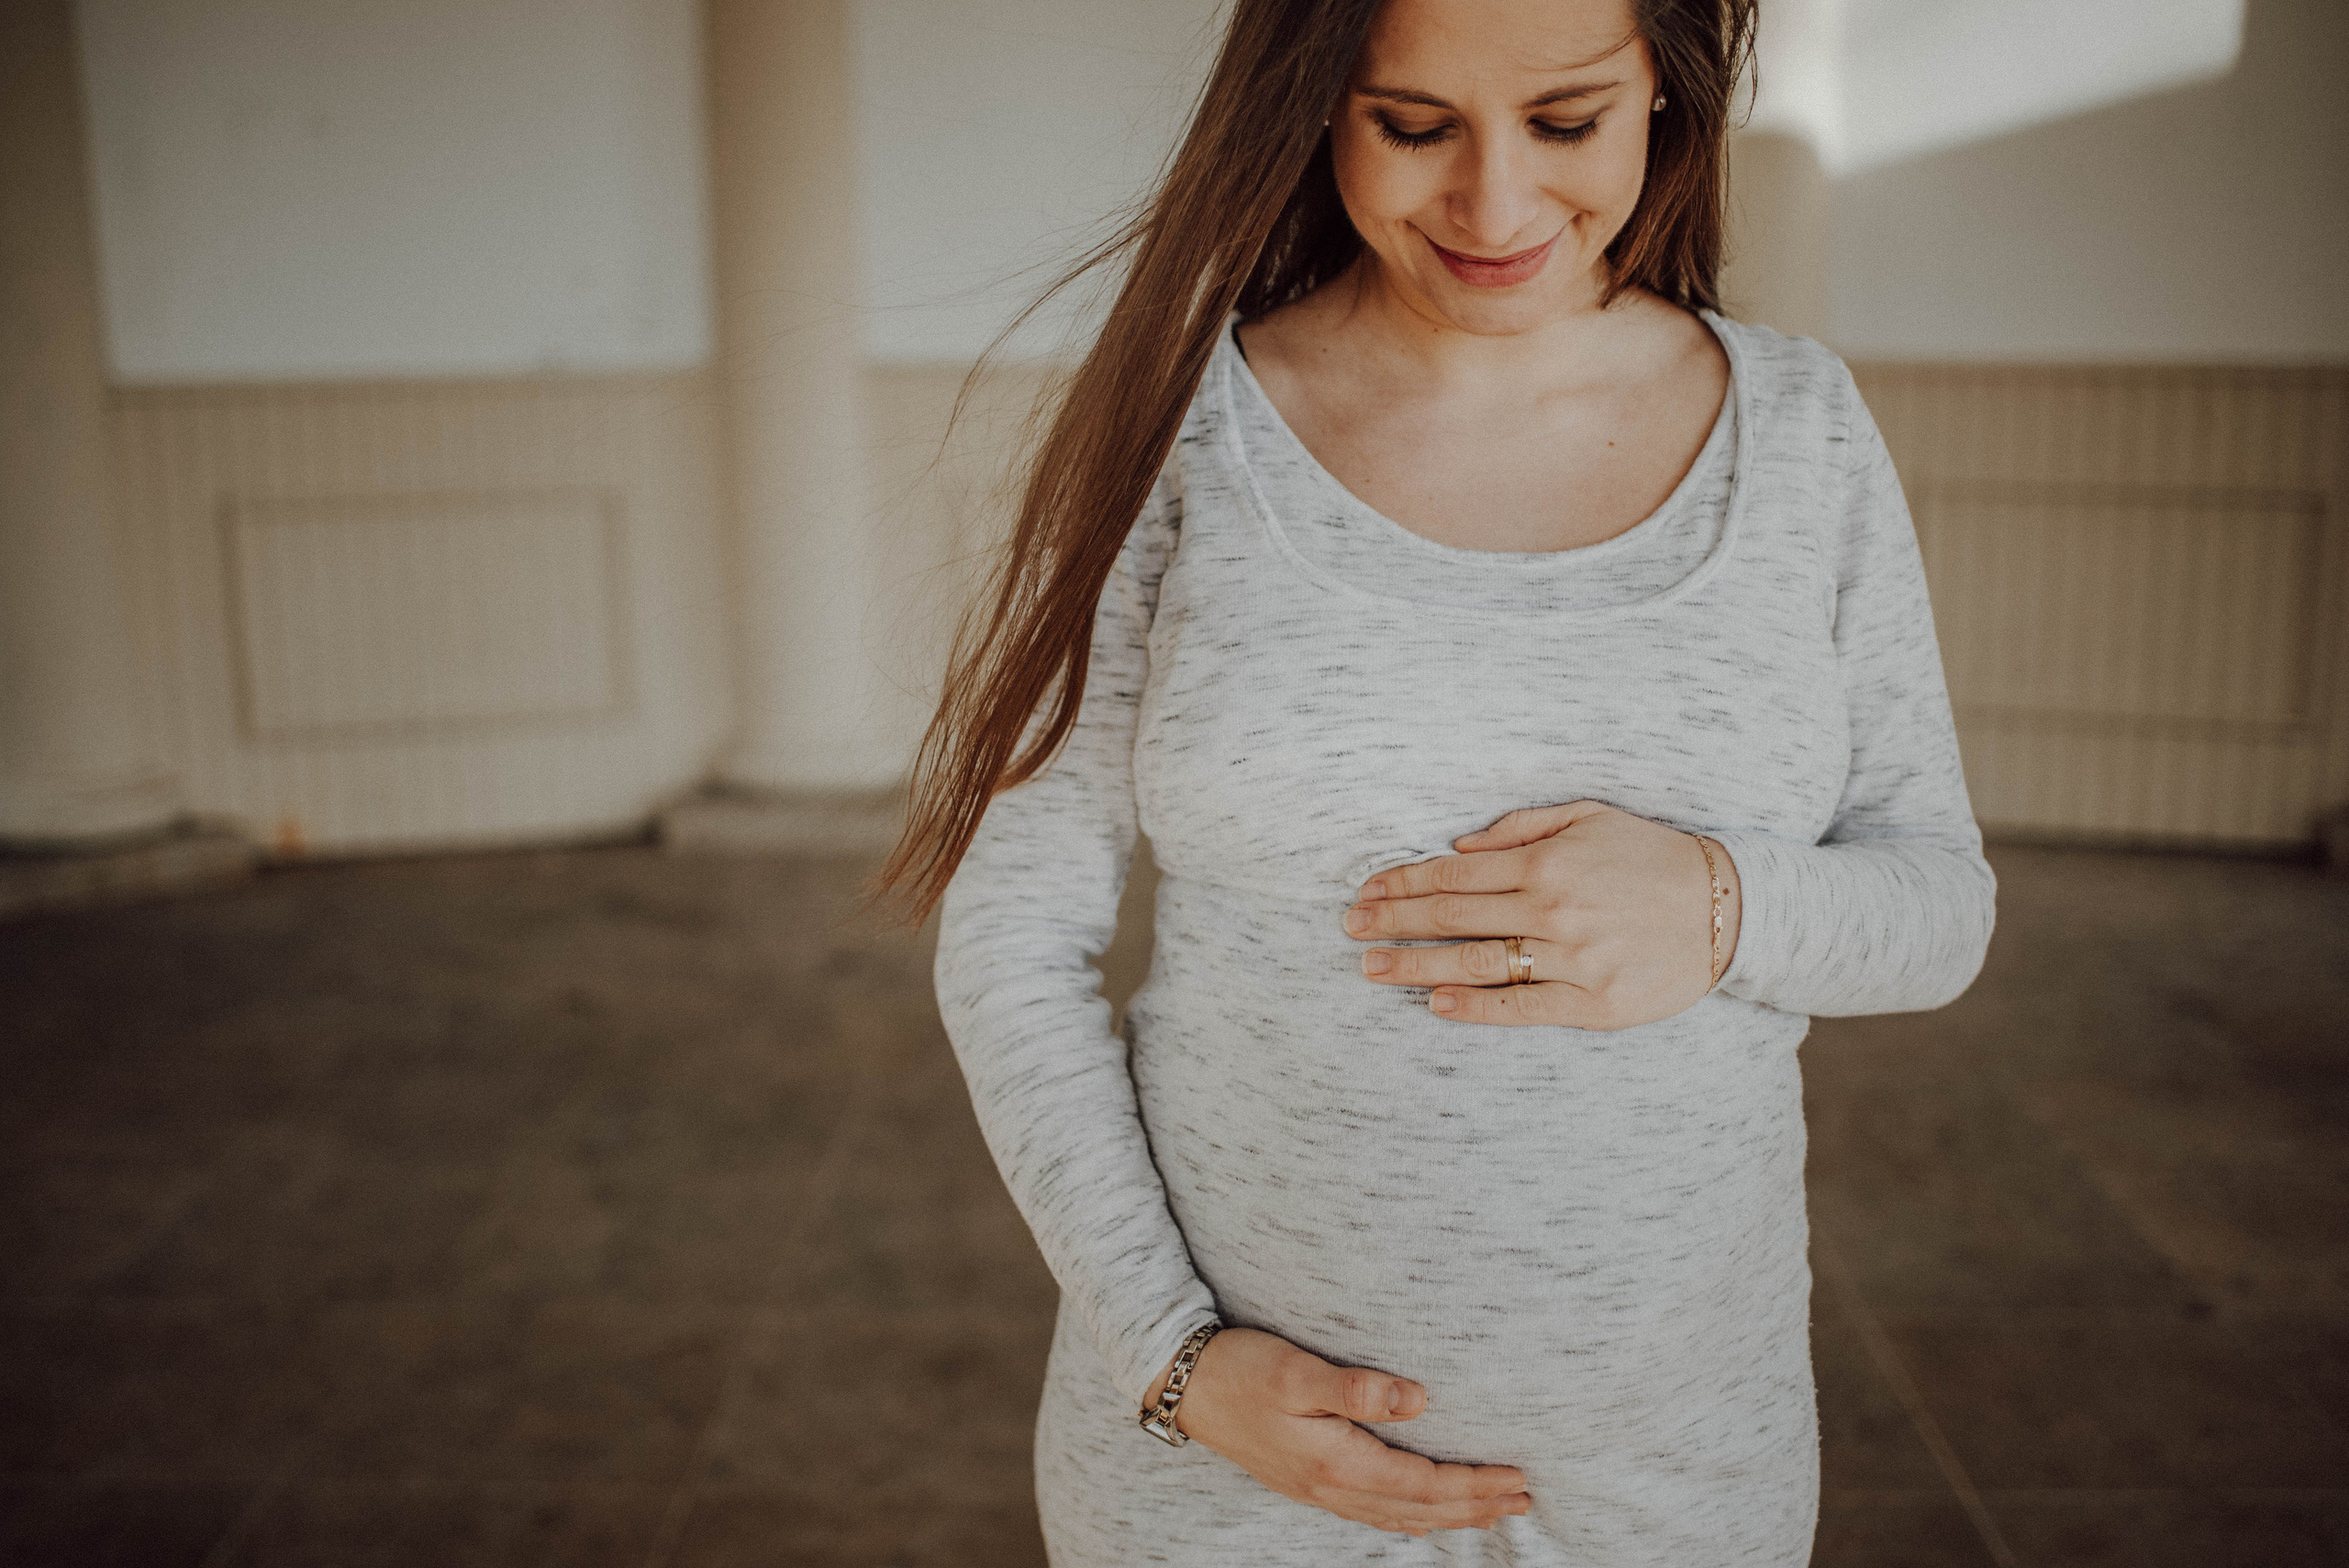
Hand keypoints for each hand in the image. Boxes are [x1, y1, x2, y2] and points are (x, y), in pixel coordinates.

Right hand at [1145, 1327, 1531, 1535]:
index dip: (1475, 1484)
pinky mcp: (1308, 1481)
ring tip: (1490, 1512)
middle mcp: (1332, 1487)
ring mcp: (1318, 1490)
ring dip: (1449, 1515)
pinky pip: (1373, 1514)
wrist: (1184, 1387)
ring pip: (1399, 1515)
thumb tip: (1419, 1398)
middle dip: (1475, 1506)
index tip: (1519, 1477)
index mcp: (1337, 1463)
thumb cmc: (1240, 1370)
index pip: (1425, 1484)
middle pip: (1420, 1508)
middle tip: (1525, 1500)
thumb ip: (1358, 1388)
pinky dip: (1410, 1518)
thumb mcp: (1297, 1372)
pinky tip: (1419, 1517)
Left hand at [1345, 800, 1740, 1029]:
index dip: (1403, 883)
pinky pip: (1522, 1006)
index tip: (1365, 892)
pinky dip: (1475, 1007)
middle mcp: (1553, 908)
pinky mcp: (1594, 1002)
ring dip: (1417, 966)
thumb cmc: (1652, 857)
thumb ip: (1523, 827)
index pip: (1454, 873)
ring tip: (1372, 969)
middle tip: (1350, 930)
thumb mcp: (1591, 818)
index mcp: (1547, 861)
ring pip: (1477, 963)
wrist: (1729, 908)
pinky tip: (1436, 1004)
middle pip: (1453, 916)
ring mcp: (1573, 958)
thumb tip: (1460, 844)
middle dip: (1394, 922)